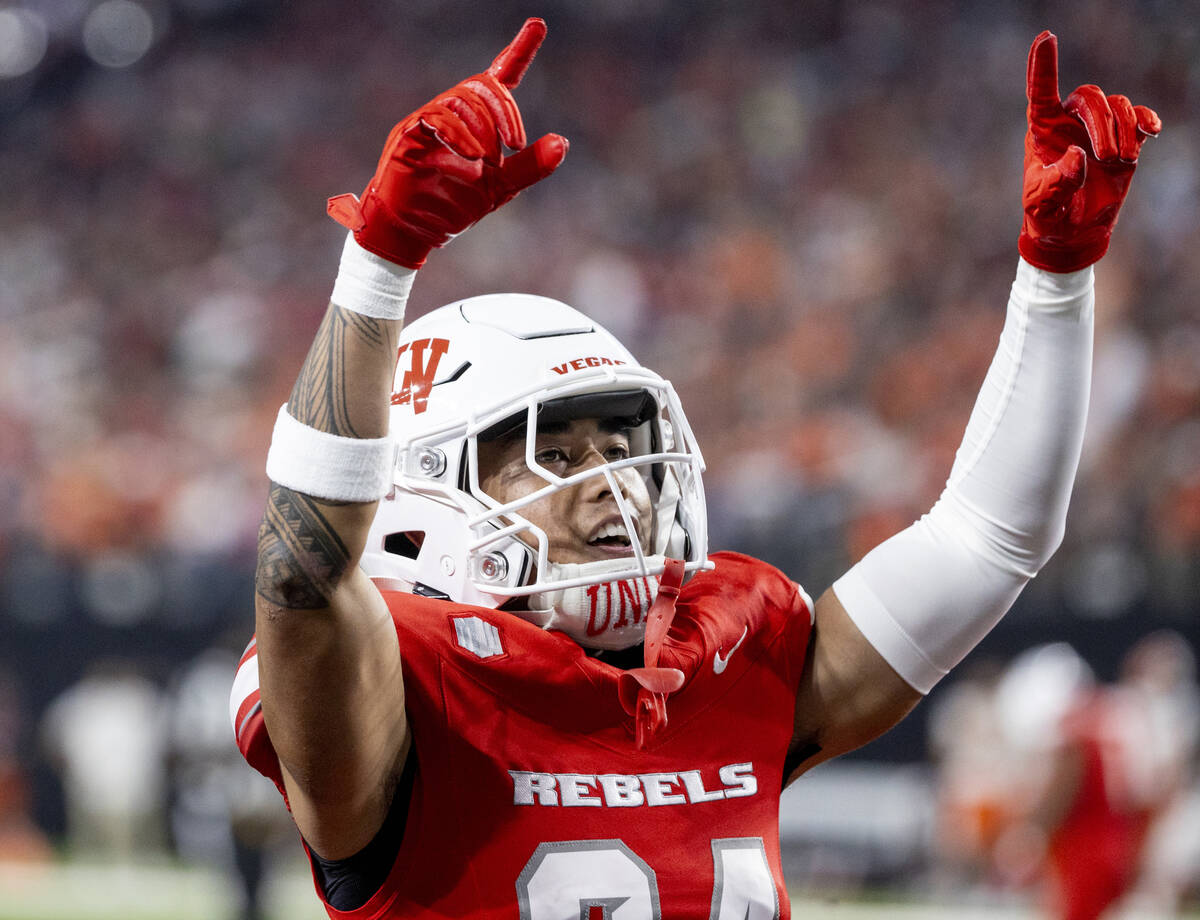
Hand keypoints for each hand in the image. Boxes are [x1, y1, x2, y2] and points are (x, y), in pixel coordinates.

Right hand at [327, 18, 567, 268]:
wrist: (414, 232)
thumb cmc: (451, 208)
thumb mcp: (500, 188)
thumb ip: (530, 166)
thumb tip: (562, 142)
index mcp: (477, 121)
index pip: (499, 76)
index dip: (519, 51)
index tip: (539, 26)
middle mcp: (452, 113)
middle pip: (483, 86)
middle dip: (505, 111)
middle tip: (516, 142)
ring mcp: (428, 121)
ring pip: (460, 98)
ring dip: (484, 125)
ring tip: (490, 158)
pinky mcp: (409, 134)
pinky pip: (436, 117)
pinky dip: (458, 133)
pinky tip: (471, 155)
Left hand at [1018, 31, 1160, 272]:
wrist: (1072, 234)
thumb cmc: (1048, 216)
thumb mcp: (1043, 205)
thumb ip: (1057, 183)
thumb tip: (1077, 156)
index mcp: (1042, 131)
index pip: (1040, 92)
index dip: (1042, 65)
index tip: (1046, 38)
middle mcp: (1069, 123)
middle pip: (1090, 96)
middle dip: (1102, 122)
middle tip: (1106, 157)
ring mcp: (1098, 130)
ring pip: (1117, 104)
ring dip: (1122, 129)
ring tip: (1119, 162)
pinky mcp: (1123, 140)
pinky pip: (1139, 117)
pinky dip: (1146, 121)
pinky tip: (1152, 132)